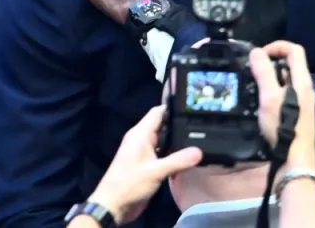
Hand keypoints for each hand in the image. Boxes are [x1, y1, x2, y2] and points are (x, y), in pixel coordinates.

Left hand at [88, 105, 201, 223]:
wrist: (113, 206)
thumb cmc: (130, 184)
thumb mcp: (156, 171)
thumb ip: (178, 160)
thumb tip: (199, 151)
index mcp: (140, 134)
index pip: (158, 112)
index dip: (174, 107)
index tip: (193, 108)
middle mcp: (141, 139)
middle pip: (163, 125)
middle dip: (179, 126)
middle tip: (201, 125)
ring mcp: (143, 152)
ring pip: (163, 140)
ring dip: (176, 142)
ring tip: (199, 140)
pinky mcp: (146, 164)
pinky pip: (162, 153)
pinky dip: (172, 154)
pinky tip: (186, 158)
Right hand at [252, 41, 314, 169]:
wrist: (295, 160)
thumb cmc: (284, 127)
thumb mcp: (269, 97)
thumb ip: (263, 72)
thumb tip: (256, 52)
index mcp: (303, 81)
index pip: (294, 50)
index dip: (276, 46)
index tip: (259, 55)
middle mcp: (306, 89)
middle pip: (289, 65)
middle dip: (269, 64)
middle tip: (252, 72)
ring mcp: (303, 103)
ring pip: (285, 82)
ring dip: (268, 80)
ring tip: (252, 88)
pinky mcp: (297, 115)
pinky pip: (284, 96)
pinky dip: (271, 94)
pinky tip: (259, 105)